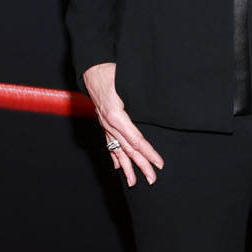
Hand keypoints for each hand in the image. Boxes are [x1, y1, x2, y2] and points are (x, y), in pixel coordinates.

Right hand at [82, 62, 164, 186]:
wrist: (92, 69)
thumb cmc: (111, 73)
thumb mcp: (127, 85)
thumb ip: (139, 102)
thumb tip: (157, 112)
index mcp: (117, 116)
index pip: (136, 140)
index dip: (148, 153)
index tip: (159, 163)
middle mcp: (109, 124)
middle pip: (128, 149)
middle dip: (141, 166)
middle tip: (152, 179)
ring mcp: (105, 125)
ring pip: (117, 149)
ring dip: (126, 167)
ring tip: (132, 182)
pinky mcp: (103, 123)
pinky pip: (109, 143)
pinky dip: (114, 155)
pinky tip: (117, 166)